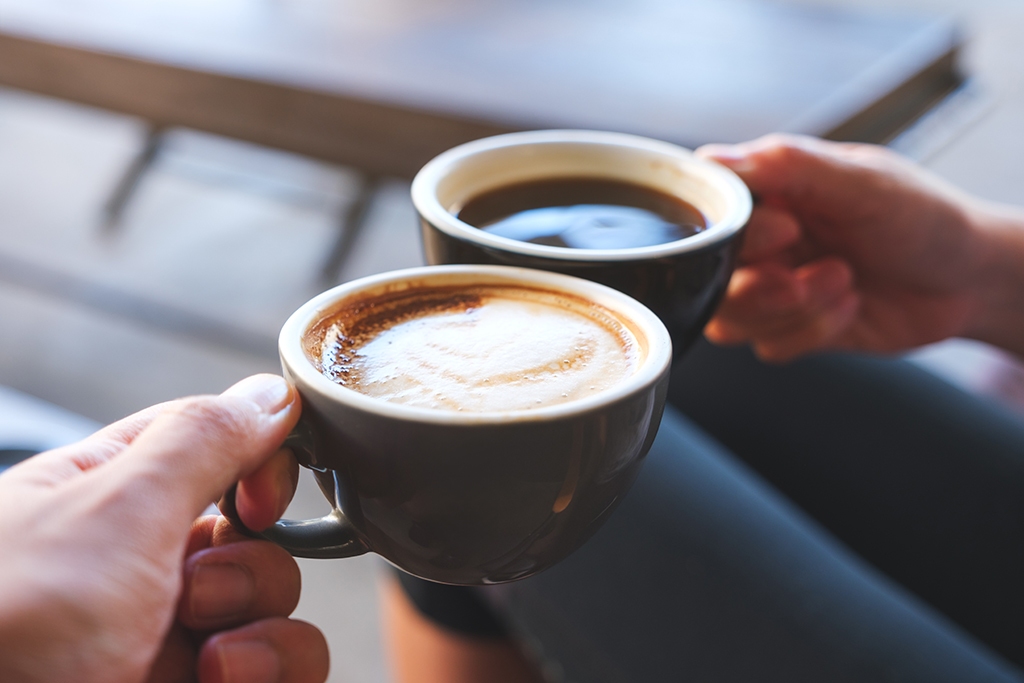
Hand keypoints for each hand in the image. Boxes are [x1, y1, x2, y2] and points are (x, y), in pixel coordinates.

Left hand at [0, 375, 328, 682]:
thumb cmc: (9, 625)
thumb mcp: (112, 510)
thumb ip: (203, 440)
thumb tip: (274, 391)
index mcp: (106, 500)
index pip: (216, 450)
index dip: (258, 466)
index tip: (259, 499)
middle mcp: (141, 570)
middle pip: (258, 539)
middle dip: (245, 569)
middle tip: (190, 596)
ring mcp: (167, 642)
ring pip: (278, 610)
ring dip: (265, 631)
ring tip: (208, 663)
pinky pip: (280, 672)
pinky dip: (274, 673)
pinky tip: (222, 682)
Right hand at [697, 134, 1023, 360]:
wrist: (969, 282)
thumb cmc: (924, 219)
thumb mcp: (862, 182)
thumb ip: (788, 166)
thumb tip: (713, 158)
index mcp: (768, 193)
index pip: (706, 210)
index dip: (731, 231)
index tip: (785, 229)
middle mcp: (761, 242)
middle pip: (707, 274)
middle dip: (759, 281)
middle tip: (810, 265)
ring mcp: (772, 288)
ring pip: (729, 318)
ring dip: (789, 309)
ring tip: (843, 281)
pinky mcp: (790, 330)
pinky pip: (767, 347)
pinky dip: (812, 332)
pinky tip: (851, 307)